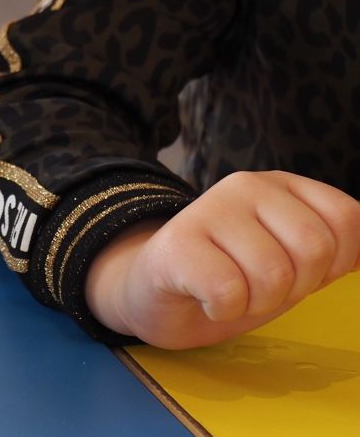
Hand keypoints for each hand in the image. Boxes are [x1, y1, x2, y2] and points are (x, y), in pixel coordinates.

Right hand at [84, 171, 359, 347]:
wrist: (153, 290)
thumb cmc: (231, 275)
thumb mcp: (294, 260)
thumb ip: (337, 248)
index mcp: (282, 185)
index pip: (347, 219)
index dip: (335, 262)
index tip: (299, 272)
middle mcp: (246, 185)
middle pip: (315, 249)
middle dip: (295, 287)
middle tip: (260, 286)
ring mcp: (207, 209)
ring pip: (272, 275)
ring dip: (256, 303)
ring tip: (231, 292)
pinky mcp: (176, 244)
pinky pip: (228, 291)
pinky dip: (223, 309)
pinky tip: (205, 297)